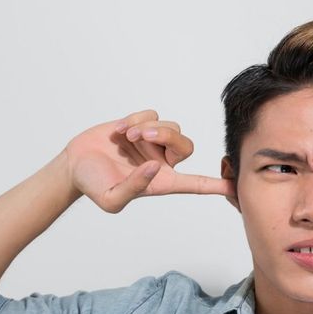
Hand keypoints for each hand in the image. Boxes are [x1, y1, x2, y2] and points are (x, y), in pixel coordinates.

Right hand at [64, 109, 234, 212]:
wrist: (74, 165)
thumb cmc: (94, 186)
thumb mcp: (111, 198)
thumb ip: (134, 187)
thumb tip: (155, 166)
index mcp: (162, 182)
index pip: (196, 184)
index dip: (218, 185)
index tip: (238, 185)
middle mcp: (162, 162)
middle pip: (186, 145)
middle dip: (166, 137)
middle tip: (141, 137)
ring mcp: (153, 142)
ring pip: (170, 127)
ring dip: (148, 128)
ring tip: (126, 137)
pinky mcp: (142, 124)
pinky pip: (152, 114)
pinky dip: (136, 120)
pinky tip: (119, 131)